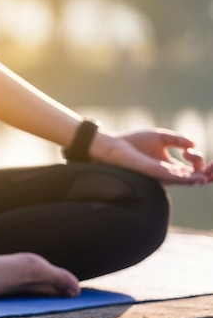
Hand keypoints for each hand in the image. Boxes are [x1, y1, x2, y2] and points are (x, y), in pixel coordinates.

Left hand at [90, 129, 208, 184]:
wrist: (114, 146)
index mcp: (170, 165)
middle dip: (208, 173)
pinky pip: (174, 178)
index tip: (189, 149)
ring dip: (201, 176)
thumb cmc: (134, 142)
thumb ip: (178, 139)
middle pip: (194, 178)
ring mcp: (162, 175)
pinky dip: (187, 178)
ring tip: (208, 173)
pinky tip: (197, 177)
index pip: (193, 169)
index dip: (199, 161)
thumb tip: (193, 143)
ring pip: (187, 181)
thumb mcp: (161, 137)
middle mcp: (168, 173)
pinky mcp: (154, 173)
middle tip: (212, 167)